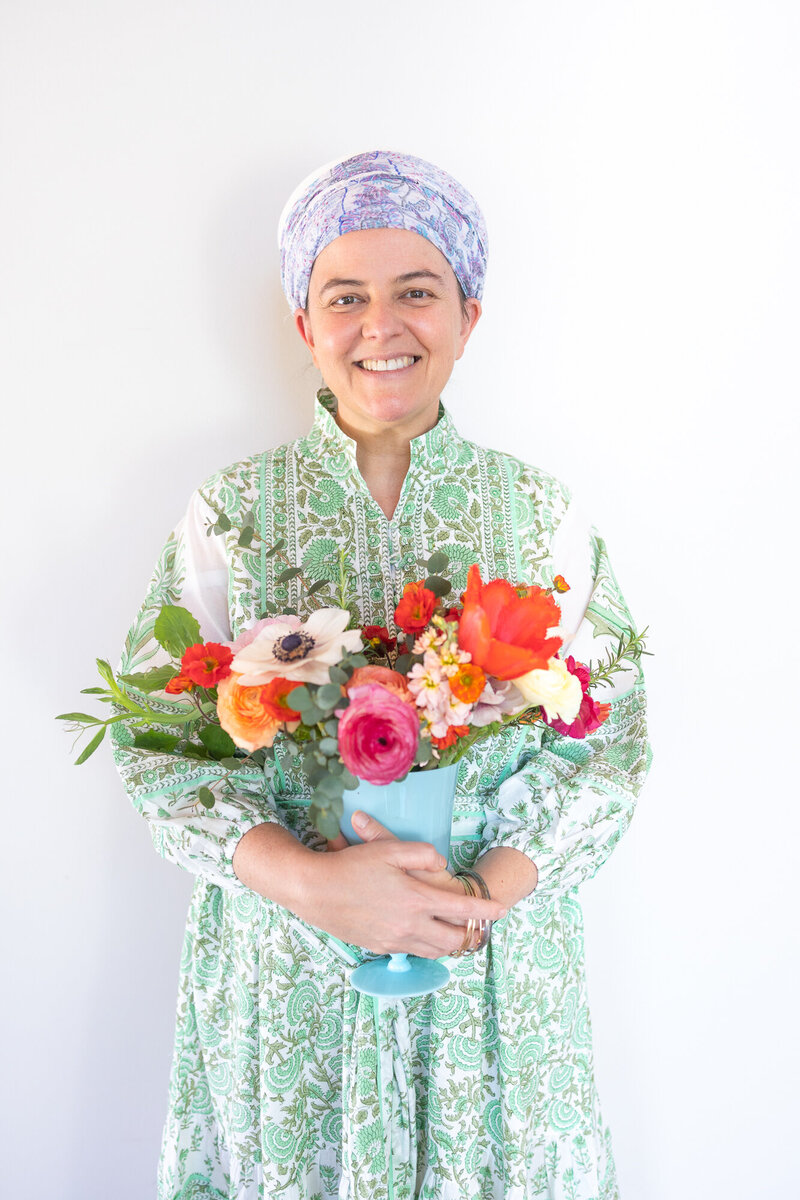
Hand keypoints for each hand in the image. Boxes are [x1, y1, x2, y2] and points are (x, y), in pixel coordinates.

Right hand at [300, 812, 504, 957]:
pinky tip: (423, 934)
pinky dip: (426, 946)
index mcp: (416, 900)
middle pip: (454, 940)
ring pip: (435, 951)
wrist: (313, 891)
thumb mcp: (387, 849)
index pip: (463, 910)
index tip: (502, 909)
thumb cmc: (350, 866)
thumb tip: (442, 864)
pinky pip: (412, 952)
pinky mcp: (379, 947)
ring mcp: (394, 940)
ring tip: (456, 932)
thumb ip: (421, 854)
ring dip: (450, 943)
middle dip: (472, 934)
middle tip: (480, 925)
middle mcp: (409, 926)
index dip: (487, 911)